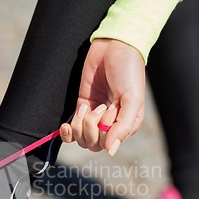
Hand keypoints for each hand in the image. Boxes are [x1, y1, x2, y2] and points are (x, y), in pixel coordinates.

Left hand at [60, 39, 145, 154]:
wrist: (114, 47)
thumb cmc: (128, 72)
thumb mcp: (132, 99)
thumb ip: (123, 127)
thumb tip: (110, 151)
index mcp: (126, 125)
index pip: (108, 144)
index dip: (104, 131)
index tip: (109, 110)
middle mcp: (111, 124)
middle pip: (93, 145)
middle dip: (91, 128)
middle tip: (99, 106)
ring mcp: (95, 117)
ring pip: (81, 139)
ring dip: (80, 126)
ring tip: (89, 107)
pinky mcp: (82, 107)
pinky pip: (72, 131)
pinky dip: (68, 131)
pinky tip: (67, 124)